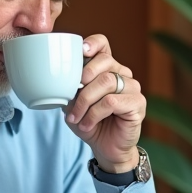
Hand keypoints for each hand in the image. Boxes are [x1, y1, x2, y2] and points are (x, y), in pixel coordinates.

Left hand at [64, 34, 145, 172]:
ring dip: (85, 101)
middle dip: (83, 78)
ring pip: (107, 82)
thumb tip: (53, 78)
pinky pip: (112, 101)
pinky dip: (94, 114)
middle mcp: (123, 74)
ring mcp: (132, 88)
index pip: (103, 44)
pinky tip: (87, 124)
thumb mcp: (72, 104)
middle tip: (71, 96)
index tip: (81, 52)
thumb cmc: (90, 123)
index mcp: (107, 68)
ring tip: (76, 118)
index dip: (93, 44)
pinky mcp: (138, 103)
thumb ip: (67, 88)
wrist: (105, 148)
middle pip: (105, 61)